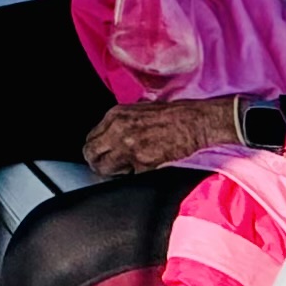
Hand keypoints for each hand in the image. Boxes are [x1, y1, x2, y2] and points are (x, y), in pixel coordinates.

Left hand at [82, 96, 242, 176]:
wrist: (195, 121)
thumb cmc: (172, 115)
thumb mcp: (138, 110)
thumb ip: (120, 123)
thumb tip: (109, 138)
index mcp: (115, 115)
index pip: (90, 139)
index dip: (96, 151)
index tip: (103, 155)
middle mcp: (117, 129)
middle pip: (91, 155)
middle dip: (99, 163)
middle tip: (111, 167)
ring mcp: (129, 147)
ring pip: (105, 168)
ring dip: (115, 171)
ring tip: (128, 168)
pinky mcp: (143, 162)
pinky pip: (129, 176)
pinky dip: (135, 175)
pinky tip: (144, 168)